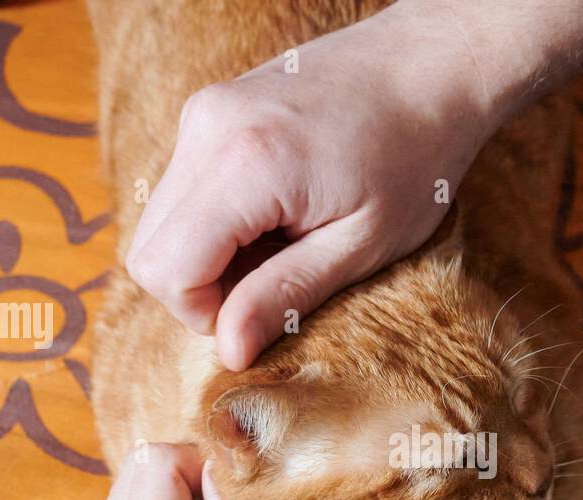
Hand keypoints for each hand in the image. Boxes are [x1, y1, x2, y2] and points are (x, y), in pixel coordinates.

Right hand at [123, 1, 496, 370]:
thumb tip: (228, 352)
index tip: (263, 314)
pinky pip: (183, 190)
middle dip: (202, 289)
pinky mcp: (211, 109)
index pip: (166, 270)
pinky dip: (218, 221)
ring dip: (211, 255)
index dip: (206, 314)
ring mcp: (204, 111)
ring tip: (285, 243)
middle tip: (277, 283)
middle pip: (149, 251)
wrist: (434, 65)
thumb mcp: (361, 245)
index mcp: (245, 165)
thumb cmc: (416, 157)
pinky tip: (279, 214)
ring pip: (161, 222)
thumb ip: (286, 296)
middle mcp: (208, 128)